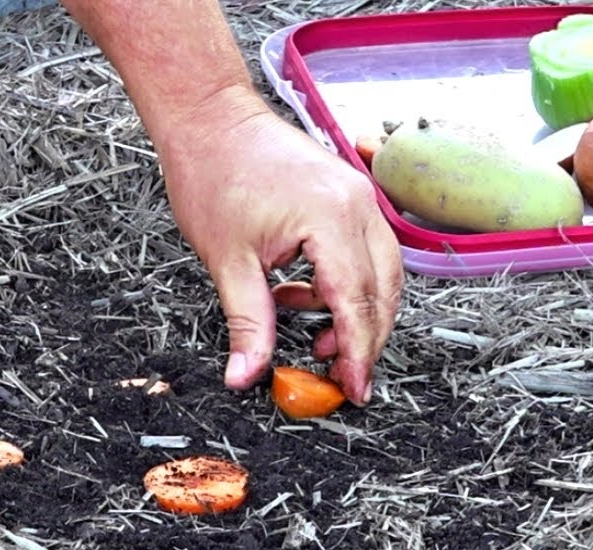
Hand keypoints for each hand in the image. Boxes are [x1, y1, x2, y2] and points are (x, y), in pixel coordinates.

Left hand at [154, 88, 402, 405]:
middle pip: (383, 292)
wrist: (209, 117)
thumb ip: (247, 323)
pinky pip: (364, 251)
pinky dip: (345, 285)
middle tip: (342, 379)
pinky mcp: (349, 195)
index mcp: (332, 219)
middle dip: (366, 341)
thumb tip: (247, 373)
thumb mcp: (227, 260)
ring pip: (381, 273)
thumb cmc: (213, 170)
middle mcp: (358, 205)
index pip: (357, 304)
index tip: (353, 390)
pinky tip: (305, 298)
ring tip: (319, 343)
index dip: (358, 354)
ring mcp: (358, 196)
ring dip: (357, 314)